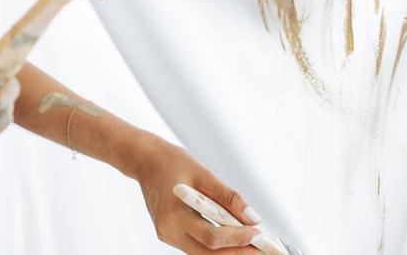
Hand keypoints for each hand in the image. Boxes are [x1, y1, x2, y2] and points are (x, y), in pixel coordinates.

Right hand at [134, 137, 265, 253]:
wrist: (145, 161)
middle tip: (261, 246)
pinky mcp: (170, 235)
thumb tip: (252, 218)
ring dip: (228, 251)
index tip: (258, 233)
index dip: (237, 239)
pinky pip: (196, 246)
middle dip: (237, 252)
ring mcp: (167, 235)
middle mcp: (168, 230)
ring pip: (202, 253)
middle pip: (208, 253)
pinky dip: (216, 245)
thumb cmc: (171, 162)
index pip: (211, 237)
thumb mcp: (203, 173)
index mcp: (173, 214)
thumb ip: (228, 197)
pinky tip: (233, 237)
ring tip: (251, 242)